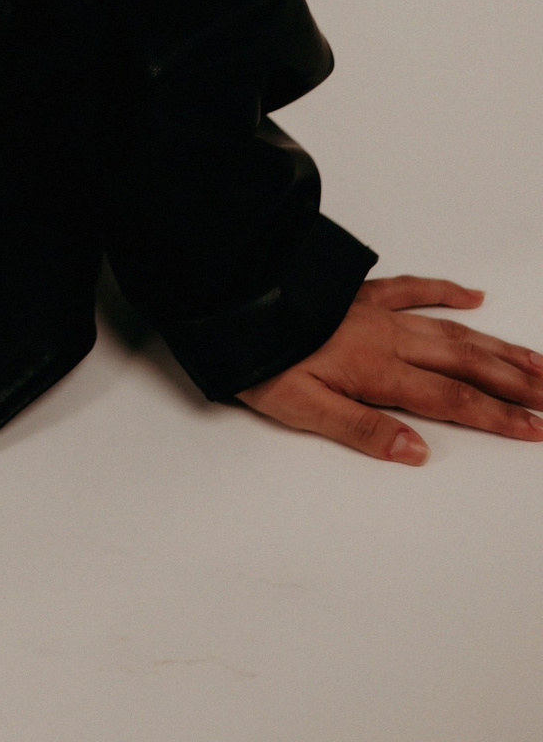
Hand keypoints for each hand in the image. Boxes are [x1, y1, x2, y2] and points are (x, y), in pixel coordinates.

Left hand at [239, 276, 542, 463]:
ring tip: (537, 362)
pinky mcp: (362, 292)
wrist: (229, 298)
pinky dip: (447, 291)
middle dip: (515, 381)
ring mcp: (378, 310)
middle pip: (467, 362)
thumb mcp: (302, 409)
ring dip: (498, 345)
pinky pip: (414, 287)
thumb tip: (419, 453)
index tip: (538, 428)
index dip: (499, 416)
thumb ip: (362, 431)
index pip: (453, 400)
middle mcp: (388, 338)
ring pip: (452, 328)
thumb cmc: (261, 360)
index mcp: (378, 371)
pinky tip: (474, 296)